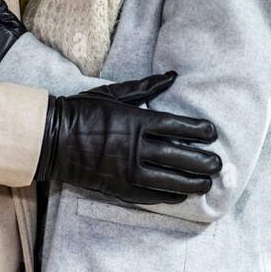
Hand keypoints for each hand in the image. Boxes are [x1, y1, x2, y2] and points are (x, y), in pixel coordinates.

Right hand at [39, 71, 222, 204]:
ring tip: (207, 184)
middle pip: (180, 156)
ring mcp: (127, 170)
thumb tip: (171, 75)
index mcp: (137, 121)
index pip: (178, 127)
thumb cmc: (83, 111)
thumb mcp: (114, 93)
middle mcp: (136, 147)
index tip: (213, 134)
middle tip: (219, 165)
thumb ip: (145, 87)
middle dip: (203, 162)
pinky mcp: (118, 188)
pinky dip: (168, 196)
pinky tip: (181, 196)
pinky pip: (150, 196)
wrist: (51, 139)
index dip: (200, 131)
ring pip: (169, 180)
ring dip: (192, 184)